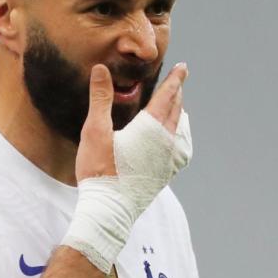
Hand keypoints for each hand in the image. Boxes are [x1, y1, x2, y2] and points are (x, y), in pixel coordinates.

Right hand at [75, 63, 188, 182]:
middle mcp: (165, 142)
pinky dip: (180, 137)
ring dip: (178, 114)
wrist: (109, 209)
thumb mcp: (95, 130)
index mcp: (150, 128)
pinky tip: (176, 141)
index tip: (183, 67)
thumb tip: (100, 68)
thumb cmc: (99, 170)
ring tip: (178, 107)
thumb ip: (100, 98)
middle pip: (176, 111)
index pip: (167, 96)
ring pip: (179, 130)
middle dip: (177, 94)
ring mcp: (167, 160)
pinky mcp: (164, 175)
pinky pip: (179, 151)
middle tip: (179, 80)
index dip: (175, 80)